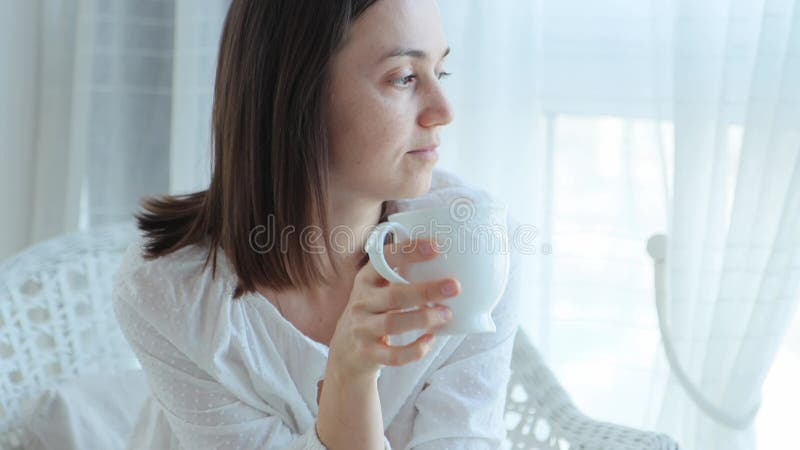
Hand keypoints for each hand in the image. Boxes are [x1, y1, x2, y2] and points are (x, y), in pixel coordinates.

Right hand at [326, 239, 460, 381]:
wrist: (346, 350)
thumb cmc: (373, 312)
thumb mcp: (376, 289)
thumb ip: (399, 275)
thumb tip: (448, 259)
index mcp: (366, 280)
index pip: (384, 260)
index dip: (409, 252)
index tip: (436, 247)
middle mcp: (361, 302)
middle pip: (394, 295)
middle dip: (426, 291)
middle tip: (454, 286)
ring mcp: (362, 329)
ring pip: (392, 323)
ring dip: (423, 318)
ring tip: (447, 313)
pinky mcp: (368, 354)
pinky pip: (394, 355)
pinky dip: (414, 350)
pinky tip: (430, 340)